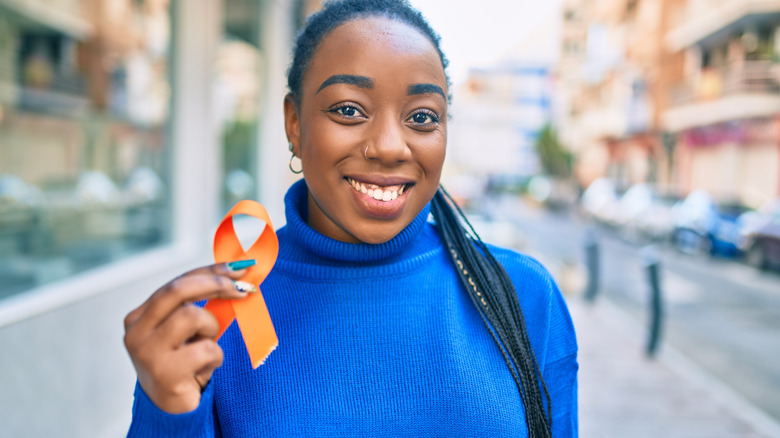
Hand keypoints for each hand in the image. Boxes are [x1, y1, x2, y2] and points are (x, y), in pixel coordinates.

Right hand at [123, 262, 255, 412]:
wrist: (171, 410)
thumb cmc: (184, 365)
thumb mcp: (186, 332)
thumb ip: (199, 304)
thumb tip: (236, 274)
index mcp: (139, 317)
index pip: (177, 282)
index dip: (210, 271)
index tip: (239, 267)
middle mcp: (136, 332)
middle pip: (179, 289)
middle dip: (216, 284)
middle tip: (242, 289)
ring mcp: (147, 352)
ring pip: (193, 317)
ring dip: (211, 331)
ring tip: (206, 349)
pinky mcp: (165, 373)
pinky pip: (207, 349)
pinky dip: (215, 358)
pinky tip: (203, 370)